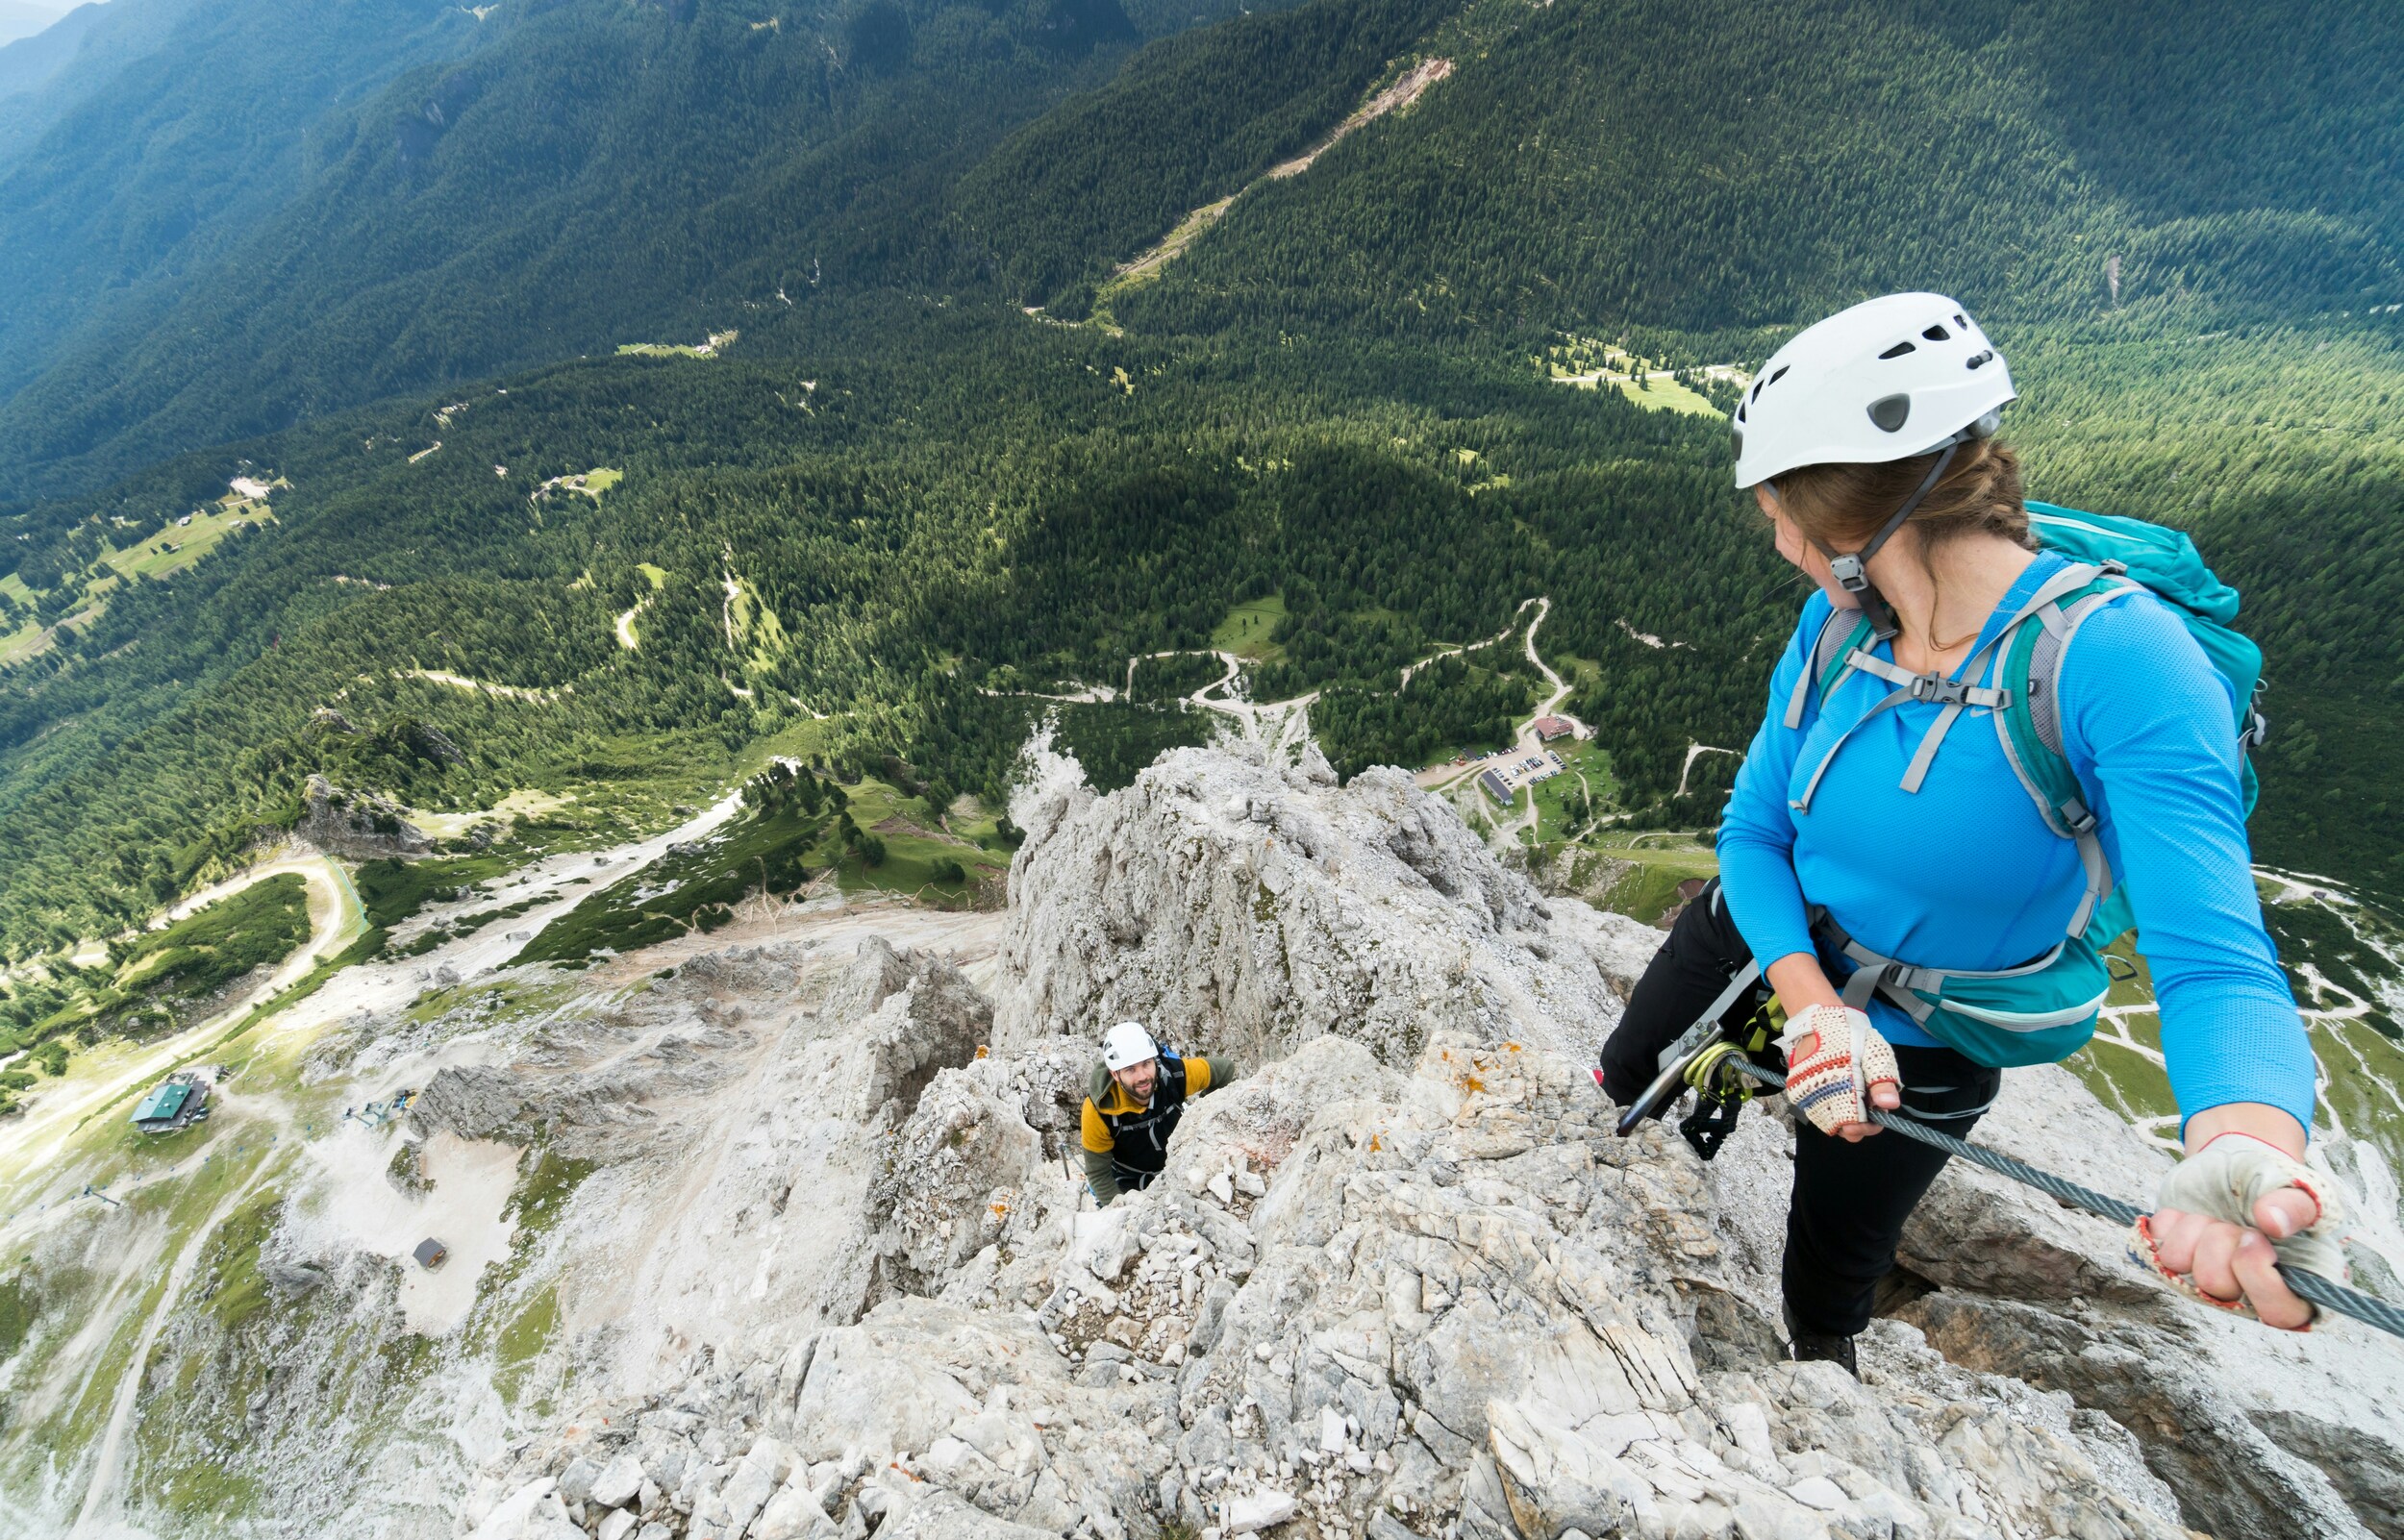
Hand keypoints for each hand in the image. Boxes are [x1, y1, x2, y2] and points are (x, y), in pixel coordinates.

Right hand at [1777, 1003, 1900, 1140]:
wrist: (1816, 1019)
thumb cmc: (1848, 1035)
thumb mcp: (1873, 1053)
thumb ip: (1882, 1081)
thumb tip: (1889, 1105)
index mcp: (1841, 1091)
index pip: (1854, 1128)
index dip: (1870, 1125)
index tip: (1878, 1112)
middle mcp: (1820, 1098)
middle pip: (1842, 1131)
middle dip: (1859, 1124)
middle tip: (1867, 1104)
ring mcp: (1807, 1096)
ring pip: (1829, 1123)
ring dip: (1844, 1116)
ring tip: (1853, 1096)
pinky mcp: (1798, 1091)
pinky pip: (1817, 1111)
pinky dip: (1830, 1108)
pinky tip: (1839, 1092)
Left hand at [2136, 1131, 2346, 1330]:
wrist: (2238, 1167)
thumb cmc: (2275, 1188)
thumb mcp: (2297, 1191)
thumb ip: (2295, 1207)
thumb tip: (2272, 1223)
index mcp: (2293, 1285)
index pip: (2279, 1315)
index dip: (2259, 1278)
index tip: (2253, 1239)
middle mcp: (2247, 1291)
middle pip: (2216, 1285)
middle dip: (2220, 1242)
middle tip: (2235, 1224)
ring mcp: (2206, 1277)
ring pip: (2178, 1266)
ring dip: (2194, 1229)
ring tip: (2215, 1218)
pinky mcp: (2174, 1259)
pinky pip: (2153, 1246)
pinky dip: (2170, 1221)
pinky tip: (2190, 1214)